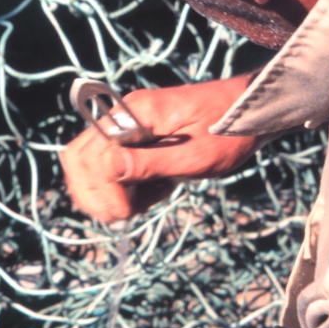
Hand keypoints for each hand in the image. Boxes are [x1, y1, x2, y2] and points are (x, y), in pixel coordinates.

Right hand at [60, 76, 259, 223]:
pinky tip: (152, 191)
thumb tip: (110, 171)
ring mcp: (125, 124)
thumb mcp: (195, 156)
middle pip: (80, 159)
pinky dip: (122, 186)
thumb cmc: (229, 132)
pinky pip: (109, 164)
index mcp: (135, 113)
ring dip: (107, 193)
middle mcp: (123, 115)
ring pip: (89, 163)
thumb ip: (149, 163)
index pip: (94, 157)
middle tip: (125, 216)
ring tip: (144, 201)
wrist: (248, 111)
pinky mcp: (133, 136)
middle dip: (95, 195)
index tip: (126, 214)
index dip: (104, 192)